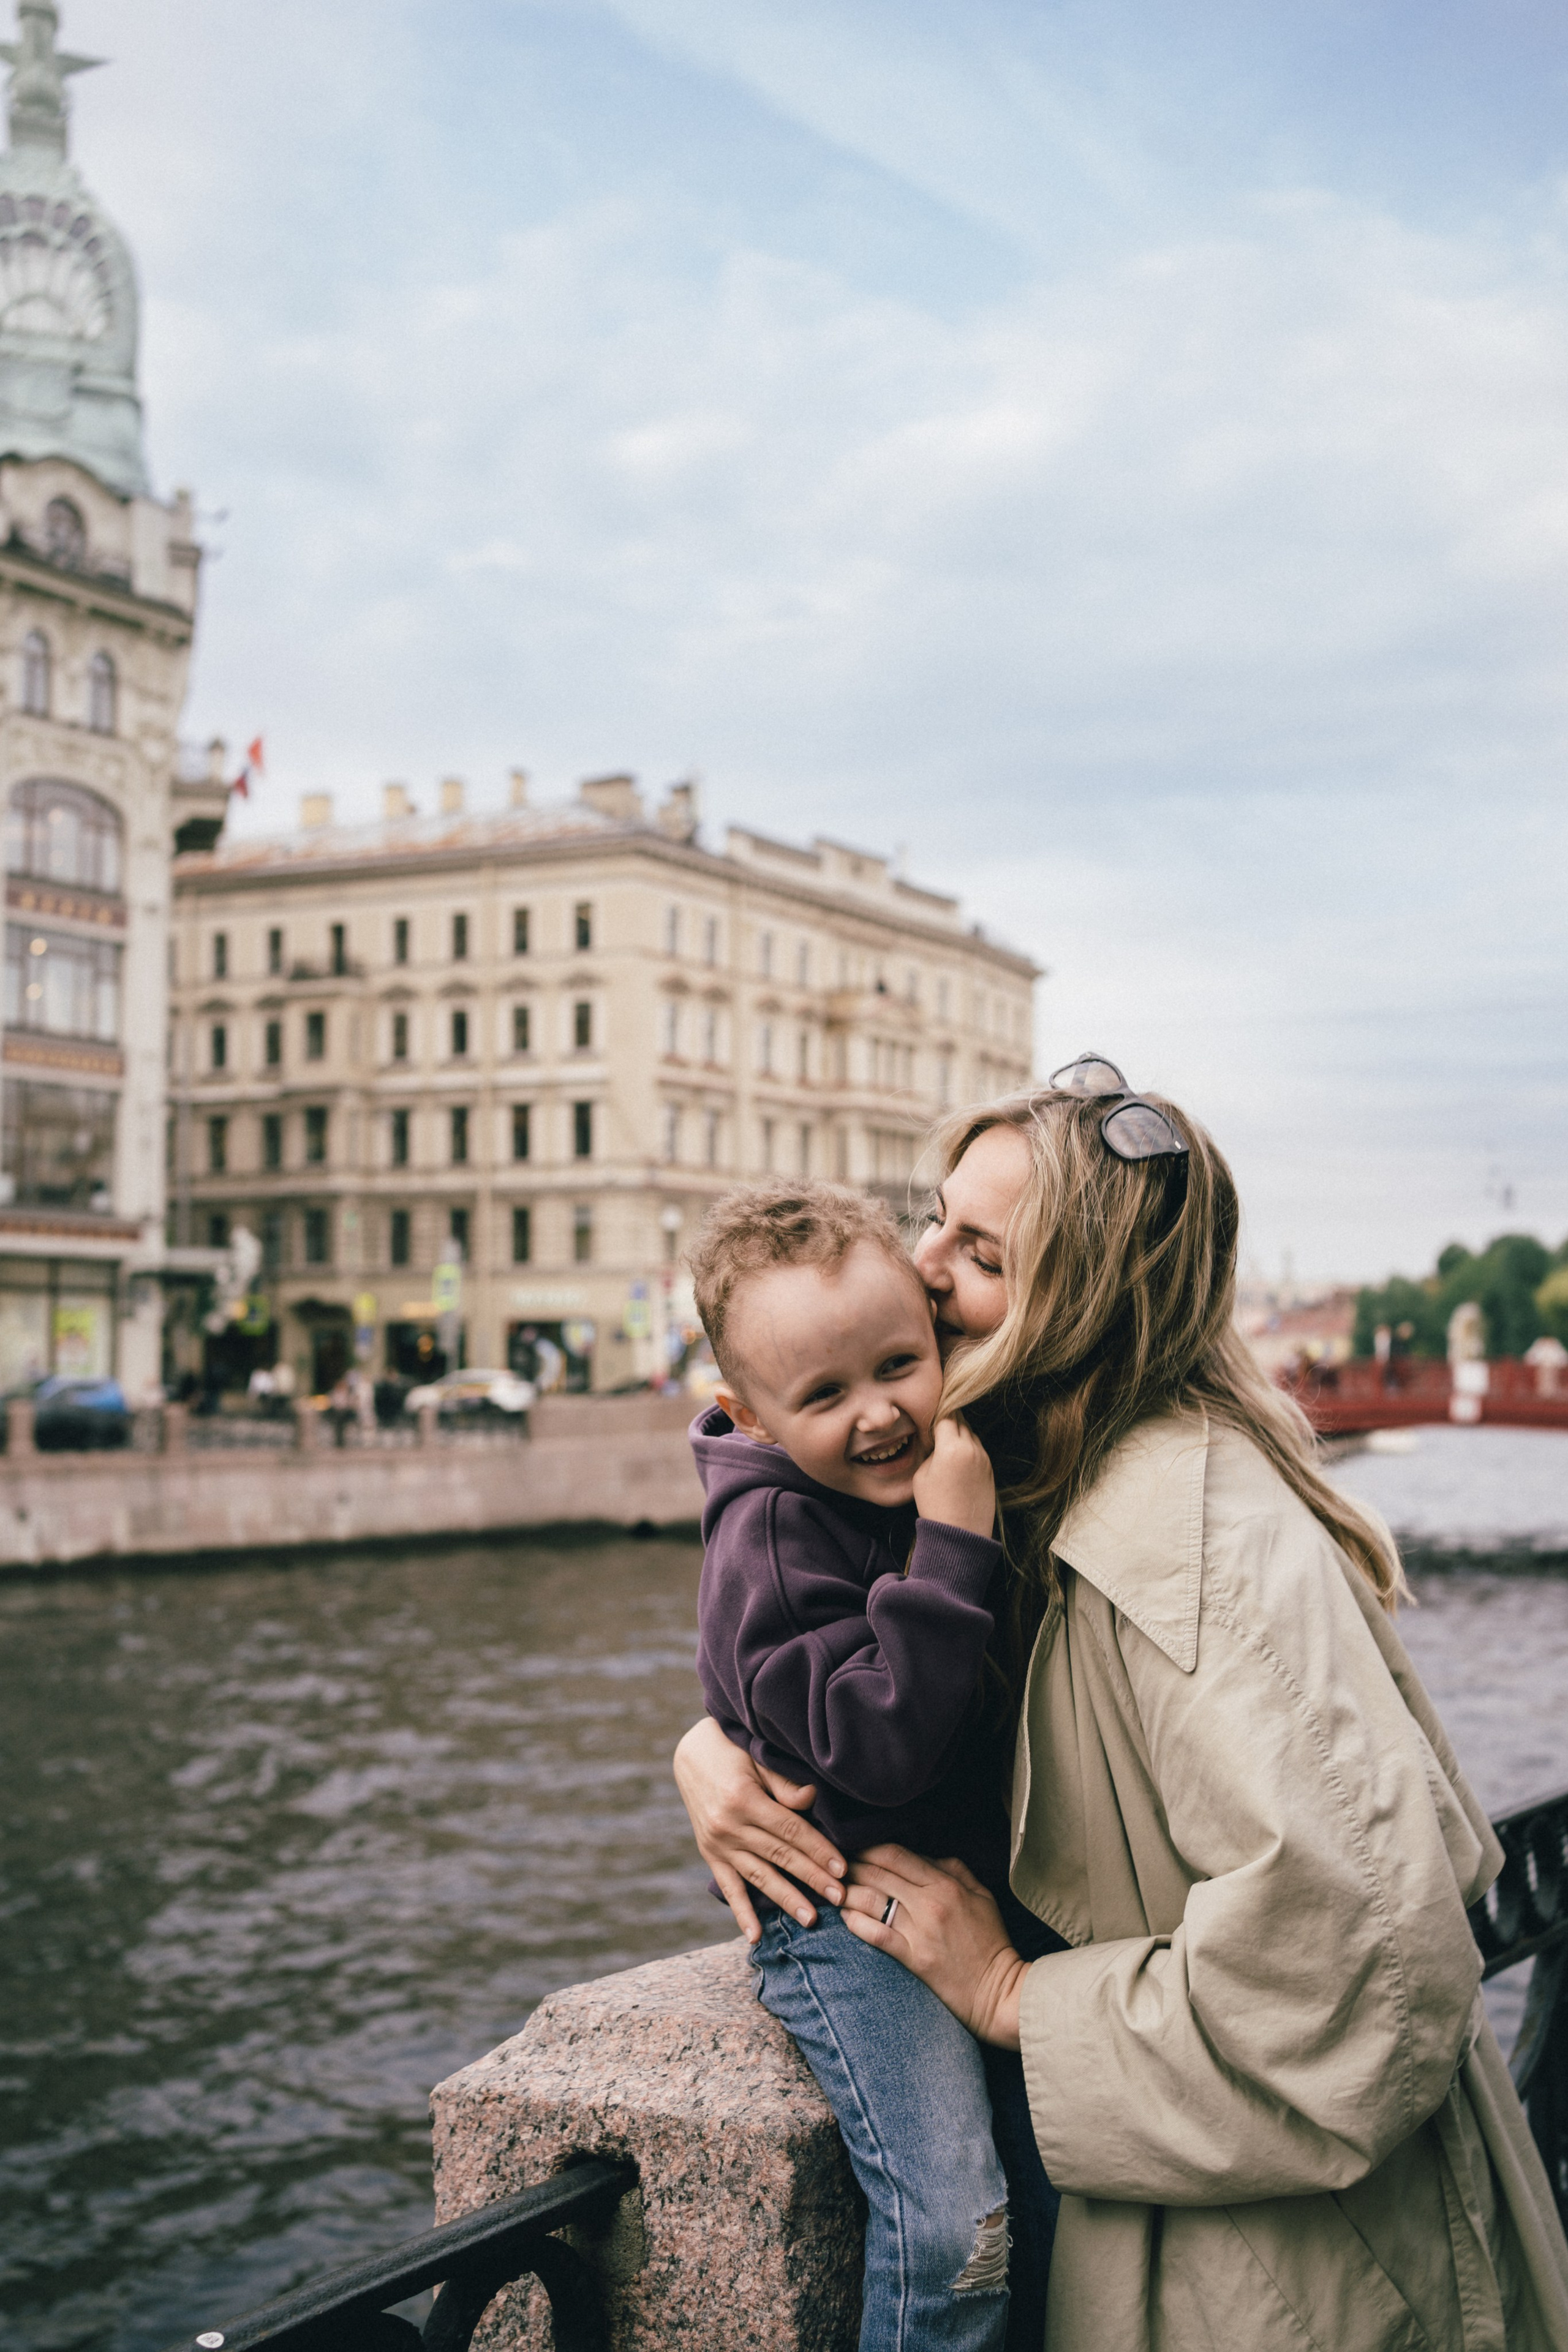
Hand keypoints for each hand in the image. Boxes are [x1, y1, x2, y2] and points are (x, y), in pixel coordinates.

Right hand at [672, 1717, 845, 1941]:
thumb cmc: (734, 1751)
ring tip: (810, 1919)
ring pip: (758, 1876)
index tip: (842, 1868)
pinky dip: (741, 1912)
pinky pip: (728, 1886)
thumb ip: (784, 1782)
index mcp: (744, 1799)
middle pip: (779, 1856)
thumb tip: (811, 1799)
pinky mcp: (710, 1854)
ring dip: (785, 1898)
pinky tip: (754, 1936)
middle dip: (812, 1878)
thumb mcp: (758, 1757)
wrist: (690, 1754)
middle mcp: (728, 1825)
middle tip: (840, 1898)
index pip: (790, 1830)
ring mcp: (717, 1843)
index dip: (817, 1849)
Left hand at [840, 1845, 1027, 2047]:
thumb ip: (953, 1869)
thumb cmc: (991, 1941)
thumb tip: (922, 1855)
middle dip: (851, 1865)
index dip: (869, 1847)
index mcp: (946, 1884)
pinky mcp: (913, 1959)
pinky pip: (876, 1934)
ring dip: (847, 1892)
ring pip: (872, 1901)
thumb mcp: (981, 1895)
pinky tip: (845, 1917)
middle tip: (834, 1865)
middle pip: (878, 1873)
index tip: (854, 1847)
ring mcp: (920, 1931)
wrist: (999, 1990)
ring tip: (834, 1890)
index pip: (896, 1854)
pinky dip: (856, 1923)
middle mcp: (930, 1903)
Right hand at [913, 1414, 996, 1538]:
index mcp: (951, 1447)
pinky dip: (968, 1448)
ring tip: (946, 1443)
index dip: (937, 1413)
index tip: (930, 1415)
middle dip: (949, 1420)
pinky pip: (978, 1449)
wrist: (960, 1533)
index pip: (946, 1415)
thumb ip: (931, 1452)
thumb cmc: (934, 1506)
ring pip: (971, 1434)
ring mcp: (984, 1458)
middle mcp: (971, 1448)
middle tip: (937, 1425)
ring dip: (960, 1433)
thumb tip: (938, 1442)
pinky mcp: (990, 1469)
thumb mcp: (921, 1475)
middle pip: (961, 1420)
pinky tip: (957, 1459)